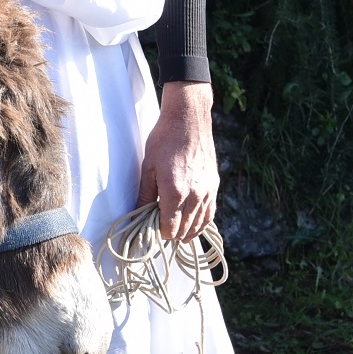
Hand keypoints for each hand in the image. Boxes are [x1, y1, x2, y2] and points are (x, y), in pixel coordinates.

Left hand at [136, 81, 217, 241]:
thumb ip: (144, 195)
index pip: (171, 228)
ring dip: (188, 232)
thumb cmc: (164, 141)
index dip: (160, 232)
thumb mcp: (148, 168)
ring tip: (177, 233)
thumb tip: (138, 214)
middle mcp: (195, 196)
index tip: (152, 228)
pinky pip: (210, 213)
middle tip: (161, 228)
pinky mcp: (214, 185)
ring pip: (200, 224)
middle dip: (172, 233)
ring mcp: (207, 191)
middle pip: (185, 230)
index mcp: (175, 193)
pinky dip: (202, 223)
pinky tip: (193, 225)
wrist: (188, 120)